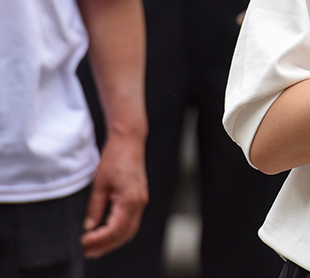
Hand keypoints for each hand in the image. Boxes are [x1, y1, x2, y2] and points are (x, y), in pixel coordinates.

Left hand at [81, 133, 147, 257]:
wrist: (129, 142)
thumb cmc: (114, 158)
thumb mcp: (99, 184)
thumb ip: (94, 208)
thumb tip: (88, 226)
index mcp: (129, 200)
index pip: (115, 229)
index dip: (98, 240)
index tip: (83, 242)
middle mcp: (139, 203)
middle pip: (124, 234)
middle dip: (106, 246)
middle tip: (87, 252)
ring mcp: (141, 201)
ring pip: (129, 230)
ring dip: (113, 241)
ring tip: (94, 247)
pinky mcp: (139, 198)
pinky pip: (131, 222)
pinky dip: (119, 232)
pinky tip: (105, 233)